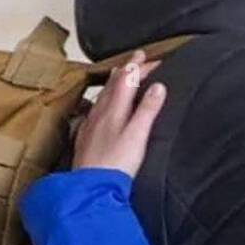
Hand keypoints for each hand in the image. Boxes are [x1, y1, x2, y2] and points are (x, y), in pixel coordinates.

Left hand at [72, 50, 166, 177]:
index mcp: (114, 108)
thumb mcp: (138, 135)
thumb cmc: (116, 163)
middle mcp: (100, 112)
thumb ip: (148, 110)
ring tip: (119, 74)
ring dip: (113, 81)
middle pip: (114, 83)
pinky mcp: (85, 137)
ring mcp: (91, 124)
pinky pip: (94, 109)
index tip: (153, 59)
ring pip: (102, 95)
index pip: (128, 79)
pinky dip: (102, 100)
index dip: (141, 67)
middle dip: (127, 68)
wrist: (91, 187)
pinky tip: (100, 106)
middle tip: (137, 57)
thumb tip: (158, 87)